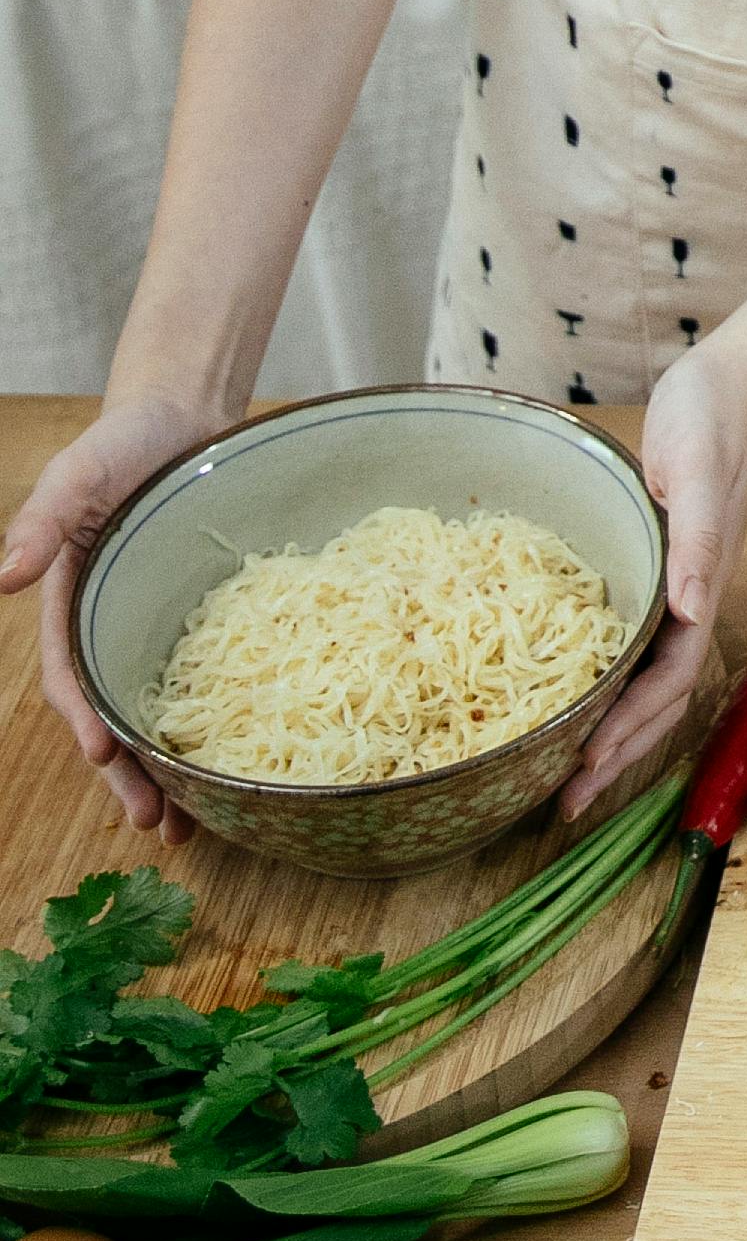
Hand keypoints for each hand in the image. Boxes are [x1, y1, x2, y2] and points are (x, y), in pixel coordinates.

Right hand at [0, 379, 237, 830]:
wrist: (184, 414)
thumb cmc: (121, 441)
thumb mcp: (77, 474)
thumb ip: (43, 519)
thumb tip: (2, 574)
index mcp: (73, 605)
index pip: (73, 679)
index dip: (86, 721)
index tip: (105, 757)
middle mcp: (110, 627)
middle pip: (112, 716)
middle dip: (127, 776)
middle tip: (153, 823)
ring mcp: (156, 629)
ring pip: (155, 715)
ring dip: (165, 771)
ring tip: (187, 825)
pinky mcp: (201, 622)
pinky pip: (205, 682)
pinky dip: (213, 726)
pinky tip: (230, 765)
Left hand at [560, 334, 746, 820]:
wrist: (727, 381)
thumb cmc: (711, 420)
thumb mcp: (701, 475)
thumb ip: (701, 541)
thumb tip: (693, 610)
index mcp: (699, 588)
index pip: (667, 682)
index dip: (628, 732)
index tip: (584, 774)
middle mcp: (687, 600)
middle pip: (657, 699)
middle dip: (615, 754)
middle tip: (564, 805)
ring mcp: (673, 589)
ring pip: (644, 680)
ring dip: (611, 731)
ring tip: (567, 776)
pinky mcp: (655, 568)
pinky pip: (631, 645)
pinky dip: (607, 684)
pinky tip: (576, 697)